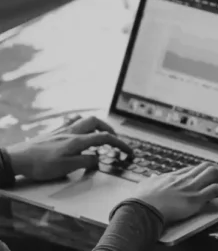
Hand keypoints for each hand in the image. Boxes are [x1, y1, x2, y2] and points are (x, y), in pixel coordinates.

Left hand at [6, 116, 131, 181]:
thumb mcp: (66, 168)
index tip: (129, 151)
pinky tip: (78, 131)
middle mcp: (72, 132)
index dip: (120, 144)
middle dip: (109, 129)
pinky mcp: (53, 132)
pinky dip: (80, 124)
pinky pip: (71, 122)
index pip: (105, 138)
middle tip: (114, 139)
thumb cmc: (40, 165)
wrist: (17, 159)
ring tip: (99, 134)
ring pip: (84, 120)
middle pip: (96, 122)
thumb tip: (99, 158)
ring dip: (96, 124)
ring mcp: (62, 130)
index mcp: (77, 141)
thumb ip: (85, 161)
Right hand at [132, 163, 217, 223]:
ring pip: (214, 173)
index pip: (193, 168)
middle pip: (206, 167)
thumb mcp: (145, 185)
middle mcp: (184, 179)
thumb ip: (151, 181)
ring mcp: (190, 188)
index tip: (210, 173)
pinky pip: (216, 189)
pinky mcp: (195, 199)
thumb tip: (151, 177)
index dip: (204, 170)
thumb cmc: (140, 200)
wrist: (140, 209)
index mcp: (173, 176)